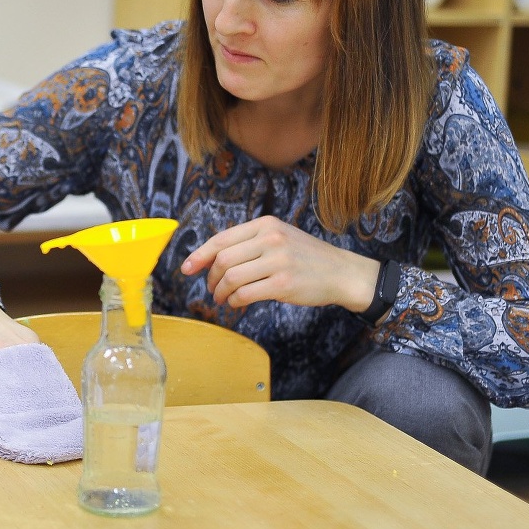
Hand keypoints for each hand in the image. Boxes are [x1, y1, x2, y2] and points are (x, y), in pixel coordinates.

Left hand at [179, 216, 378, 312]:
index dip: (199, 255)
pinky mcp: (283, 284)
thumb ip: (250, 242)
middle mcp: (270, 239)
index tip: (187, 268)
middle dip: (210, 277)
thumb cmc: (306, 257)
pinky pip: (245, 294)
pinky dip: (234, 301)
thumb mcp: (280, 237)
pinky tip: (237, 304)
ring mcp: (278, 261)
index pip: (222, 239)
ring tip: (223, 298)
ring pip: (230, 278)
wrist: (341, 272)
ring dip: (221, 292)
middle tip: (212, 289)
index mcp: (266, 224)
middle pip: (222, 259)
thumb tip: (213, 258)